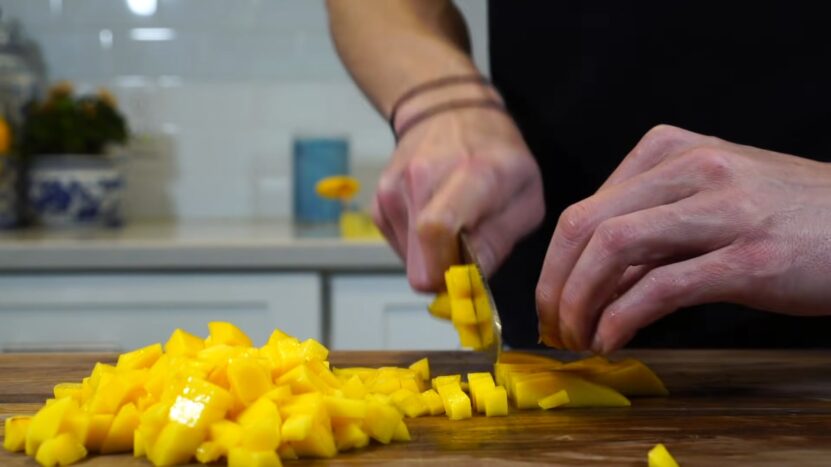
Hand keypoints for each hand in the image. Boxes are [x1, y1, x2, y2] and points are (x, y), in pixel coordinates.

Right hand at [374, 106, 543, 290]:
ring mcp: (395, 190)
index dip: (448, 271)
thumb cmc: (496, 154)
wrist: (448, 111)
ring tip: (454, 225)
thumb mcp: (525, 195)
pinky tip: (434, 218)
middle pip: (420, 261)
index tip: (467, 281)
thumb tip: (470, 282)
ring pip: (410, 261)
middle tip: (468, 259)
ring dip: (434, 257)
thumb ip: (500, 241)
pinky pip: (400, 247)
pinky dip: (419, 245)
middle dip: (445, 275)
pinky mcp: (379, 202)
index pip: (438, 229)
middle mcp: (423, 178)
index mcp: (471, 173)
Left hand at [536, 125, 830, 352]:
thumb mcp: (708, 194)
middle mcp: (691, 168)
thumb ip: (649, 223)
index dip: (554, 263)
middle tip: (553, 325)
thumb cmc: (785, 214)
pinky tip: (612, 340)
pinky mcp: (749, 259)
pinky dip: (622, 319)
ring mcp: (722, 210)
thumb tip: (588, 277)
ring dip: (581, 302)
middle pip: (586, 225)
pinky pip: (661, 288)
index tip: (552, 300)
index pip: (584, 208)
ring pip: (613, 249)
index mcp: (670, 149)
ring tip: (577, 337)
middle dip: (555, 284)